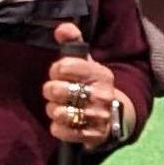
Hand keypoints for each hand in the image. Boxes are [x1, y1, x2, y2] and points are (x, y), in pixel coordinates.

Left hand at [44, 21, 125, 148]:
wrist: (112, 115)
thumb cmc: (91, 84)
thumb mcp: (86, 61)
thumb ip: (73, 42)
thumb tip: (61, 28)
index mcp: (101, 74)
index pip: (66, 66)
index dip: (56, 69)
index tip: (59, 72)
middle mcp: (102, 95)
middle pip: (58, 90)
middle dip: (51, 91)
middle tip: (55, 92)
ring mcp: (99, 117)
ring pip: (60, 112)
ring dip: (53, 110)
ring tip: (58, 108)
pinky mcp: (94, 136)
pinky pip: (65, 132)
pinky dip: (58, 128)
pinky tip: (61, 123)